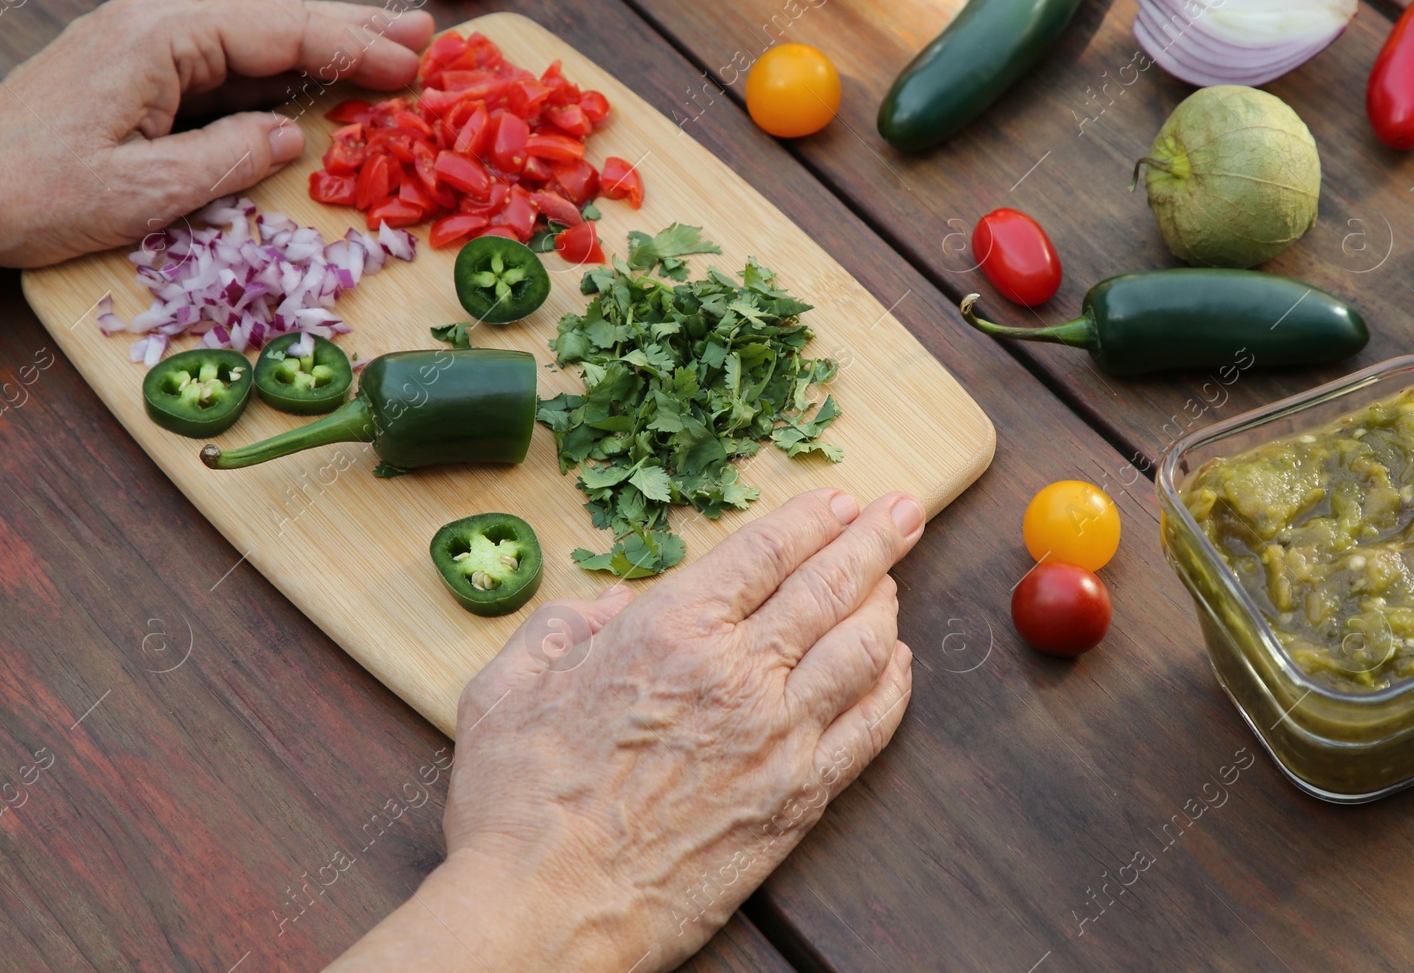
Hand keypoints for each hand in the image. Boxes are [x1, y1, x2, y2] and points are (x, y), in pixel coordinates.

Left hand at [0, 0, 433, 272]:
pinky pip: (223, 67)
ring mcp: (142, 48)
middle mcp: (153, 29)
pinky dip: (278, 73)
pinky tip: (315, 82)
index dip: (354, 47)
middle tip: (427, 33)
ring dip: (323, 48)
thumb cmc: (32, 194)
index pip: (280, 34)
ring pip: (253, 41)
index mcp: (160, 41)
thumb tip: (292, 136)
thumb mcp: (143, 192)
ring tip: (390, 50)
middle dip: (354, 27)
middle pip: (274, 21)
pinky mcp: (133, 75)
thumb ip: (227, 159)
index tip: (415, 63)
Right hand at [328, 489, 925, 971]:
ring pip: (861, 648)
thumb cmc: (518, 804)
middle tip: (905, 511)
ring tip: (893, 582)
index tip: (841, 501)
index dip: (813, 518)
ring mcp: (778, 737)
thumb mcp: (508, 686)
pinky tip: (897, 666)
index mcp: (670, 630)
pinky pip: (869, 728)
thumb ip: (564, 626)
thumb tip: (613, 604)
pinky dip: (893, 687)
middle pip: (829, 585)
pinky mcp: (799, 798)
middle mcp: (738, 673)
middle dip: (876, 540)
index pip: (766, 550)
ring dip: (886, 605)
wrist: (547, 911)